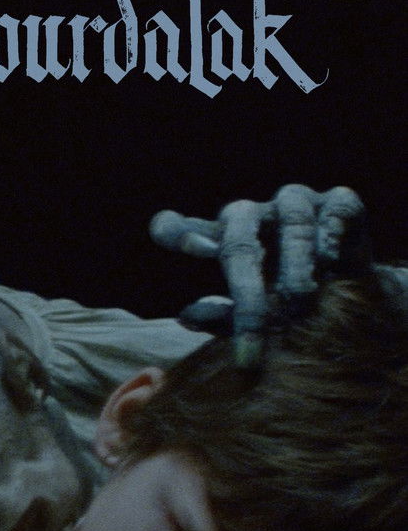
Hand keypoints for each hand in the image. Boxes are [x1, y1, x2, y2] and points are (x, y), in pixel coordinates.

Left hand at [150, 185, 369, 365]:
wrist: (354, 300)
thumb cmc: (288, 308)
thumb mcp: (253, 317)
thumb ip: (220, 317)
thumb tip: (186, 316)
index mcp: (220, 239)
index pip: (180, 227)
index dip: (177, 232)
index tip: (187, 250)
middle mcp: (253, 216)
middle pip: (239, 240)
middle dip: (246, 288)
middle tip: (254, 327)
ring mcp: (295, 205)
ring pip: (291, 221)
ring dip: (295, 265)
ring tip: (299, 299)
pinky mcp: (339, 203)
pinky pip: (336, 209)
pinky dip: (332, 232)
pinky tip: (331, 259)